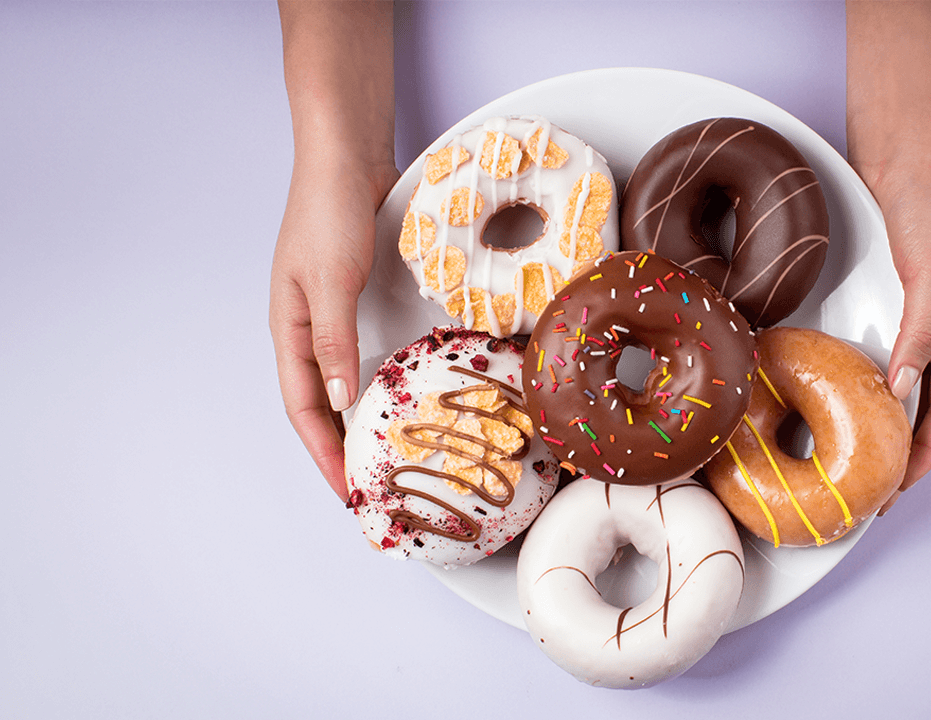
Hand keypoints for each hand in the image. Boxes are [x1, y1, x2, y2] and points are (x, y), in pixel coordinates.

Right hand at [269, 159, 398, 500]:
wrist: (347, 156)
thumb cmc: (329, 211)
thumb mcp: (331, 280)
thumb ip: (335, 340)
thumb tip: (338, 401)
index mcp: (290, 330)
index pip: (303, 409)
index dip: (323, 453)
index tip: (347, 491)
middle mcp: (310, 328)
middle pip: (321, 403)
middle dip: (340, 447)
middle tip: (371, 486)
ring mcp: (334, 312)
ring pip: (346, 380)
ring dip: (363, 417)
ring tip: (390, 453)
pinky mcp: (360, 296)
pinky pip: (369, 350)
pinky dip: (384, 378)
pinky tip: (407, 392)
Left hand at [845, 0, 930, 513]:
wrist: (898, 157)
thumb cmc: (927, 212)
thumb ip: (921, 331)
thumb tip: (902, 389)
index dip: (928, 452)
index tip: (899, 487)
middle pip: (922, 409)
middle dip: (902, 453)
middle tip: (868, 489)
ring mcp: (906, 321)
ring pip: (895, 389)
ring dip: (877, 426)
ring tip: (848, 460)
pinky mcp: (878, 306)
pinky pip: (870, 358)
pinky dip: (856, 387)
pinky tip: (830, 402)